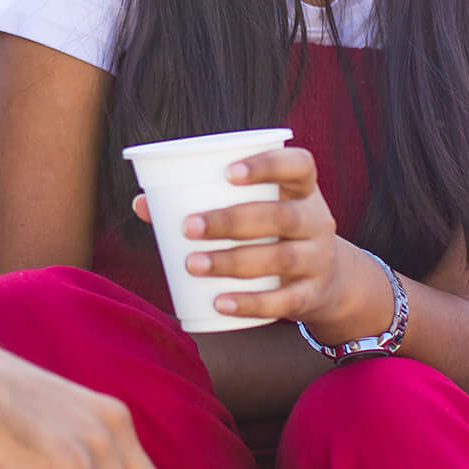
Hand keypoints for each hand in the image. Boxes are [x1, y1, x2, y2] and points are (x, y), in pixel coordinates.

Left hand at [154, 148, 372, 341]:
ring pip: (280, 258)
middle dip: (231, 221)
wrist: (326, 282)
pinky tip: (220, 303)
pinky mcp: (312, 295)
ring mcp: (318, 260)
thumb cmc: (271, 234)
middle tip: (188, 227)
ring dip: (233, 261)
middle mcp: (317, 221)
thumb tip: (142, 203)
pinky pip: (284, 301)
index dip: (268, 165)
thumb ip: (201, 203)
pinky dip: (251, 303)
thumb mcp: (254, 211)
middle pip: (281, 216)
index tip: (228, 173)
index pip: (299, 166)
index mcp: (302, 190)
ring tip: (193, 264)